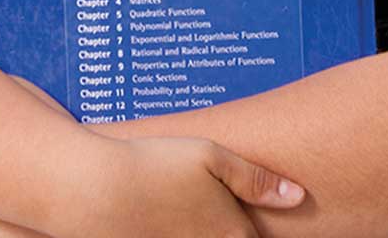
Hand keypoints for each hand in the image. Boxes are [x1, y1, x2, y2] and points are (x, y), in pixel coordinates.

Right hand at [73, 135, 308, 237]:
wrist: (89, 191)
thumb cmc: (154, 166)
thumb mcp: (211, 157)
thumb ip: (258, 180)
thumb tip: (298, 197)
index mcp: (230, 234)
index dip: (263, 231)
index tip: (272, 219)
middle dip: (237, 231)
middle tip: (224, 211)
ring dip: (205, 231)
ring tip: (191, 209)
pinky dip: (176, 231)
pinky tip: (167, 215)